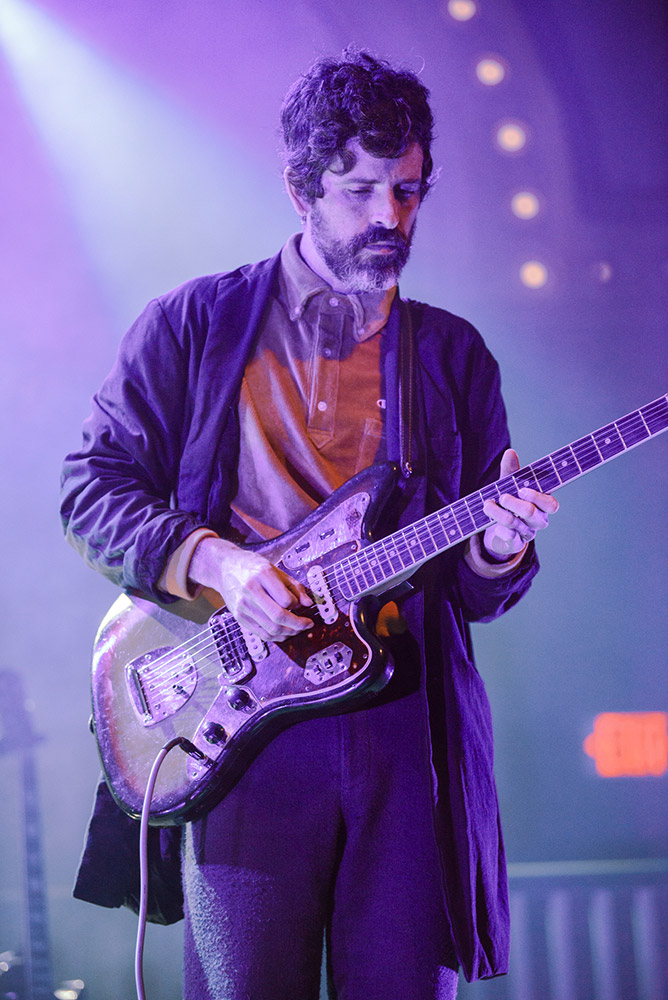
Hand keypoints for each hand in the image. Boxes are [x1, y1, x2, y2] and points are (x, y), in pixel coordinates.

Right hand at [188, 536, 312, 641]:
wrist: (225, 567)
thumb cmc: (252, 567)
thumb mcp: (276, 570)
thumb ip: (294, 586)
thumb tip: (308, 603)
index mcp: (262, 575)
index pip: (286, 599)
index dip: (297, 605)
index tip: (302, 605)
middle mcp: (251, 591)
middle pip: (278, 617)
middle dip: (298, 625)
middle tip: (308, 624)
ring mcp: (243, 606)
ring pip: (270, 629)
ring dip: (288, 633)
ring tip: (297, 629)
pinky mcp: (239, 616)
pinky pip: (260, 633)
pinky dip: (275, 637)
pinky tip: (284, 633)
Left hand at [482, 449, 558, 558]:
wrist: (498, 529)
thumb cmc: (509, 501)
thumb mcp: (509, 485)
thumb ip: (511, 471)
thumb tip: (510, 452)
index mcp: (543, 505)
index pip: (551, 505)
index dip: (537, 497)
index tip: (521, 489)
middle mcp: (539, 520)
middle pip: (531, 513)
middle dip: (514, 503)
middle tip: (501, 497)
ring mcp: (528, 534)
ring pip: (514, 523)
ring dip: (497, 512)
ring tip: (487, 504)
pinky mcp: (516, 544)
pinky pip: (508, 538)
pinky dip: (498, 528)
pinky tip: (489, 521)